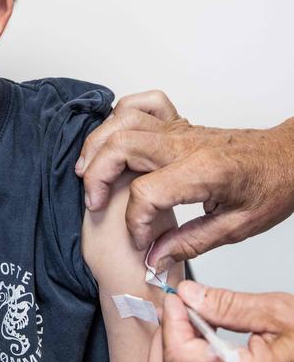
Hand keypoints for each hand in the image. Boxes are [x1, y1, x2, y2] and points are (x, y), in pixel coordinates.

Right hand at [74, 90, 293, 271]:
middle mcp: (185, 144)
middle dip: (96, 177)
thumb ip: (190, 243)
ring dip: (97, 146)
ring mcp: (180, 129)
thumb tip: (154, 257)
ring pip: (122, 121)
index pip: (147, 193)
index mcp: (204, 172)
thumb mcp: (238, 227)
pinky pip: (141, 104)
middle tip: (94, 203)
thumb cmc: (271, 186)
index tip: (141, 240)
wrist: (290, 157)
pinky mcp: (179, 123)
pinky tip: (112, 135)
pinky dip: (118, 115)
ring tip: (88, 172)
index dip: (134, 222)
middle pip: (121, 147)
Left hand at [145, 281, 293, 361]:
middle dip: (163, 338)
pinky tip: (202, 340)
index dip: (171, 319)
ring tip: (190, 324)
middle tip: (180, 311)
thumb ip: (227, 304)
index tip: (178, 297)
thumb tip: (188, 295)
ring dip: (170, 352)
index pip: (177, 356)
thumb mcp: (278, 313)